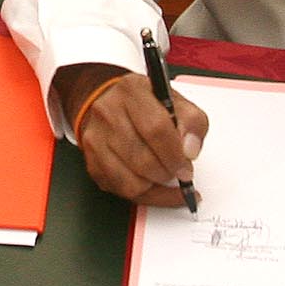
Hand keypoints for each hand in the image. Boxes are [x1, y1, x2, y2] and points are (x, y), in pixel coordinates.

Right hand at [52, 62, 209, 207]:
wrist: (113, 105)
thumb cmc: (147, 106)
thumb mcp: (177, 102)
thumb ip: (192, 122)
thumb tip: (189, 150)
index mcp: (131, 91)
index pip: (155, 128)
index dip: (175, 154)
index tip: (187, 167)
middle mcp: (107, 112)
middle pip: (142, 158)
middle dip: (167, 173)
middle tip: (179, 173)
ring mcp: (95, 139)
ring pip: (130, 180)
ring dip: (155, 185)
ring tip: (165, 176)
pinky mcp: (92, 162)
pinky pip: (122, 190)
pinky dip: (145, 194)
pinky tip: (155, 186)